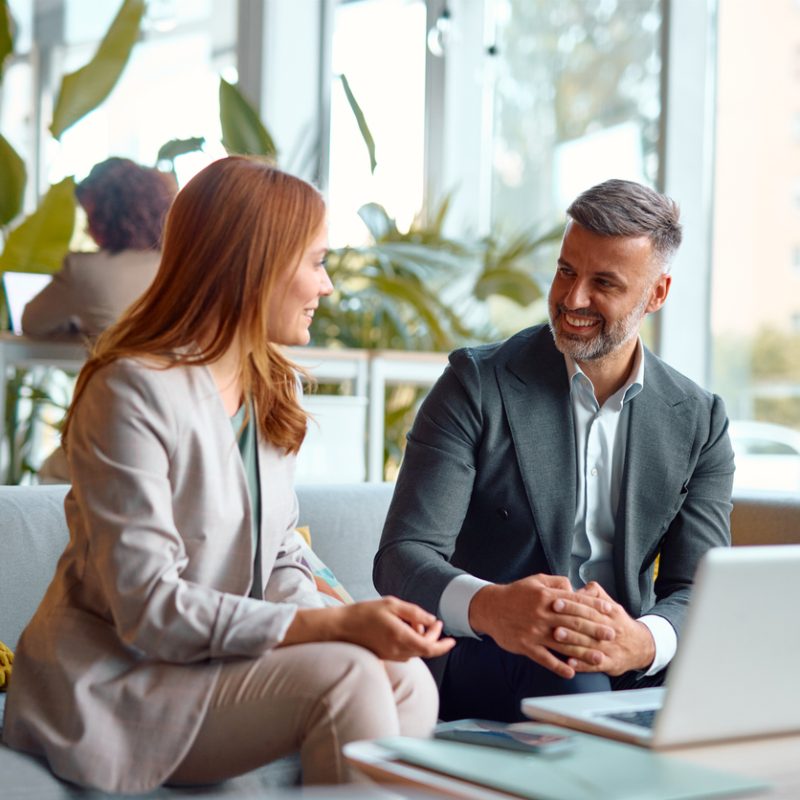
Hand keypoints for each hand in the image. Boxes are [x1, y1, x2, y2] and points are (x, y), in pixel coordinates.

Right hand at [281, 597, 454, 661]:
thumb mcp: (391, 604)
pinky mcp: (386, 656)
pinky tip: (405, 627)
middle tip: (433, 621)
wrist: (341, 627)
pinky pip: (406, 652)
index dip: (443, 645)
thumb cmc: (364, 613)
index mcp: (401, 637)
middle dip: (433, 636)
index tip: (452, 639)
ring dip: (421, 638)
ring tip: (414, 620)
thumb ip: (414, 612)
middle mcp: (398, 651)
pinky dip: (411, 642)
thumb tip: (431, 619)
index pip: (429, 648)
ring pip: (416, 651)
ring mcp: (391, 656)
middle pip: (424, 650)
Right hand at [468, 574, 615, 678]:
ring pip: (563, 643)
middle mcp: (542, 614)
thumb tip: (575, 588)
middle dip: (595, 629)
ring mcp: (534, 632)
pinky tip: (571, 671)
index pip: (576, 602)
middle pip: (574, 623)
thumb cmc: (515, 594)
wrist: (489, 607)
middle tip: (611, 635)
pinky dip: (558, 666)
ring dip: (583, 651)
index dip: (595, 607)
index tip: (610, 612)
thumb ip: (557, 583)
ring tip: (599, 657)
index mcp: (546, 597)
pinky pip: (545, 658)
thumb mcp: (536, 581)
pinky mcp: (525, 646)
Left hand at [551, 581, 654, 675]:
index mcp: (610, 613)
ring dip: (572, 640)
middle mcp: (611, 630)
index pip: (589, 607)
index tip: (556, 601)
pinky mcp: (611, 664)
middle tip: (552, 617)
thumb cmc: (618, 623)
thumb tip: (577, 589)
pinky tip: (569, 662)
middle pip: (588, 624)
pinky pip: (595, 666)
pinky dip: (582, 664)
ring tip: (556, 635)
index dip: (572, 604)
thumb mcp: (611, 604)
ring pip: (590, 645)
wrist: (641, 647)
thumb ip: (595, 593)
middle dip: (569, 620)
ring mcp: (610, 649)